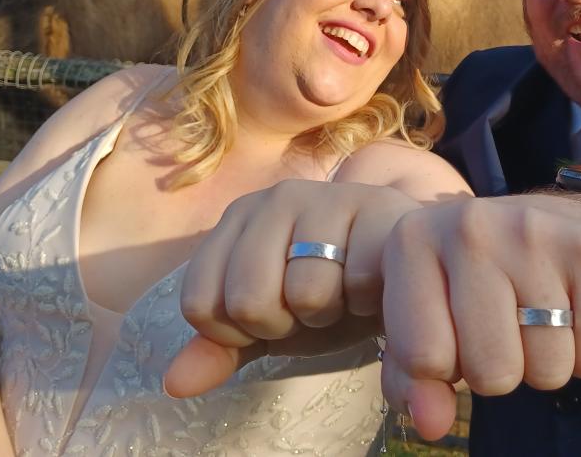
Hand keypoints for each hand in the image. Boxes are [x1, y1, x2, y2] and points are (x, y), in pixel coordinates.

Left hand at [164, 180, 420, 397]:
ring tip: (344, 291)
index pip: (200, 302)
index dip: (237, 330)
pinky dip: (367, 300)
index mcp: (239, 218)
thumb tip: (175, 383)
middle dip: (284, 323)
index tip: (272, 315)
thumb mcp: (270, 323)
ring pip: (305, 293)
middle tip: (311, 307)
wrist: (405, 267)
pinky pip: (357, 282)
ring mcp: (329, 197)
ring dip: (329, 312)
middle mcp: (278, 197)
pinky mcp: (379, 208)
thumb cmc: (330, 292)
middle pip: (247, 299)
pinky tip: (375, 283)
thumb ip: (221, 347)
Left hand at [378, 194, 580, 440]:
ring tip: (537, 315)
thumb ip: (412, 378)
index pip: (424, 356)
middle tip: (502, 326)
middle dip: (499, 370)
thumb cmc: (472, 281)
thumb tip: (431, 423)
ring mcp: (534, 233)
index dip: (444, 368)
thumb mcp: (424, 317)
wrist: (549, 218)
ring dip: (545, 362)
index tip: (453, 333)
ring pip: (548, 369)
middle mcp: (470, 226)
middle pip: (492, 370)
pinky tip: (572, 309)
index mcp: (414, 241)